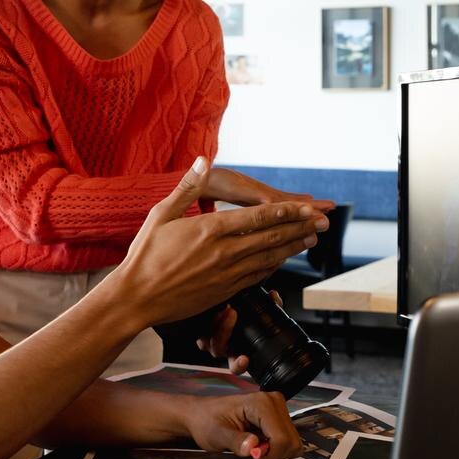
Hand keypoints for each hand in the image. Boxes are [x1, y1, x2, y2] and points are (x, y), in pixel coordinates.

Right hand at [107, 158, 325, 328]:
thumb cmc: (145, 255)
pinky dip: (274, 266)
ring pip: (268, 258)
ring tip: (311, 239)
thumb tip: (203, 160)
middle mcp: (223, 252)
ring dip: (293, 248)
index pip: (257, 217)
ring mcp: (226, 274)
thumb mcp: (161, 214)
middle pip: (271, 238)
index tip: (305, 206)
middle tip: (322, 222)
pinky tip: (282, 260)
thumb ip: (187, 186)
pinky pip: (257, 276)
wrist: (136, 298)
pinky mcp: (224, 291)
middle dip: (300, 228)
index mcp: (209, 230)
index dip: (285, 211)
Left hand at [181, 391, 301, 458]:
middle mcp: (274, 402)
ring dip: (276, 455)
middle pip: (291, 442)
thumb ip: (235, 441)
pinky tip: (260, 448)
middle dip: (274, 457)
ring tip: (255, 453)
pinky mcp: (279, 417)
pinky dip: (277, 451)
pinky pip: (289, 441)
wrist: (202, 415)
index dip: (270, 456)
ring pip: (293, 443)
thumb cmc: (207, 422)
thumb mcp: (216, 435)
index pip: (281, 438)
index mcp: (261, 403)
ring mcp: (279, 408)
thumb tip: (252, 447)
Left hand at [197, 288, 283, 374]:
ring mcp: (208, 340)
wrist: (232, 309)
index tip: (245, 358)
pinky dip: (204, 317)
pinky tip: (215, 303)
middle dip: (224, 332)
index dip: (239, 365)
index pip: (236, 366)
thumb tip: (273, 295)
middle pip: (218, 349)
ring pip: (205, 339)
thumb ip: (271, 305)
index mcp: (236, 354)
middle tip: (233, 312)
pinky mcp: (199, 330)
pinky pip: (197, 328)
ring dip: (214, 323)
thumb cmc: (249, 317)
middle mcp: (222, 349)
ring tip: (225, 306)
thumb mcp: (263, 313)